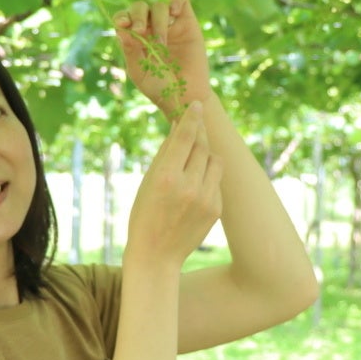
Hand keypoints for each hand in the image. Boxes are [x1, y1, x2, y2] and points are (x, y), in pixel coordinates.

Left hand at [113, 0, 209, 117]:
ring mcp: (170, 24)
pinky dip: (176, 0)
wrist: (186, 97)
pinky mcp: (188, 22)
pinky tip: (174, 13)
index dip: (122, 17)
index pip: (124, 18)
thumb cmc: (161, 88)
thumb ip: (130, 51)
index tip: (123, 24)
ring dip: (157, 21)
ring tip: (161, 44)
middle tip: (141, 32)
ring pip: (159, 5)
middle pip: (139, 7)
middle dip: (138, 16)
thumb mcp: (140, 72)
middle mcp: (151, 28)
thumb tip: (121, 30)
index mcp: (135, 38)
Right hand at [124, 102, 222, 268]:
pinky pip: (216, 181)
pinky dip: (207, 176)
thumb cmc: (144, 215)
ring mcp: (206, 199)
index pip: (185, 138)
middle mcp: (188, 186)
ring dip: (205, 155)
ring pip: (214, 161)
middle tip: (194, 126)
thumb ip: (165, 154)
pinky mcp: (216, 209)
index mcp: (166, 177)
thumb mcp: (147, 182)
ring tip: (192, 161)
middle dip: (199, 134)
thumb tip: (179, 126)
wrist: (156, 255)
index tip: (197, 104)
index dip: (192, 118)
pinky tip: (194, 186)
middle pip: (202, 147)